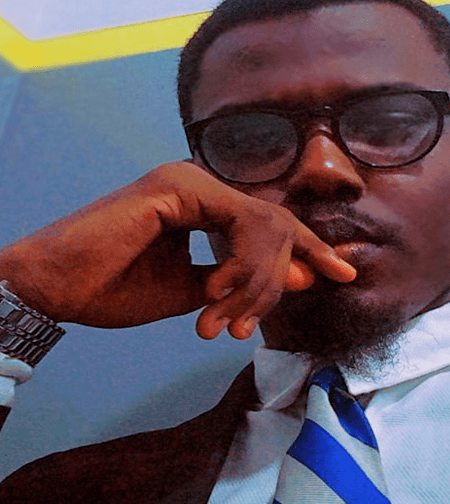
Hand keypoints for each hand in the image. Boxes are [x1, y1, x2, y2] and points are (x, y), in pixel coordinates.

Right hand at [0, 162, 354, 339]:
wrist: (55, 289)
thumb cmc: (115, 288)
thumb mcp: (198, 292)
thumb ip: (245, 280)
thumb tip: (302, 276)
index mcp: (205, 205)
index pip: (273, 223)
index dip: (311, 248)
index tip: (341, 273)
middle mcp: (202, 185)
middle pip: (278, 225)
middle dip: (282, 277)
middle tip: (248, 323)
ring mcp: (191, 181)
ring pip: (266, 226)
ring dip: (257, 281)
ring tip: (226, 318)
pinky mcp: (178, 188)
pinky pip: (242, 223)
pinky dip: (241, 265)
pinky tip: (215, 293)